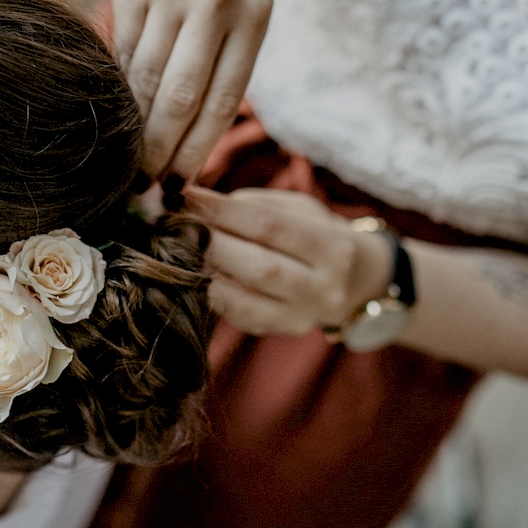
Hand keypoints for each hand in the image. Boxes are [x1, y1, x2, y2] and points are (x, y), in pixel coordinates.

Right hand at [108, 0, 272, 177]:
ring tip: (123, 155)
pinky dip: (116, 81)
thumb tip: (194, 120)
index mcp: (255, 12)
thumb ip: (227, 44)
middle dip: (161, 149)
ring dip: (132, 123)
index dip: (199, 148)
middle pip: (181, 97)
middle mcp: (217, 3)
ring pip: (145, 77)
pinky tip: (109, 105)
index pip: (224, 99)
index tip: (180, 183)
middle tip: (143, 184)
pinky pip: (122, 46)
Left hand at [187, 187, 393, 335]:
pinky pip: (240, 318)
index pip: (269, 226)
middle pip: (259, 267)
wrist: (353, 280)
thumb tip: (198, 204)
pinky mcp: (283, 331)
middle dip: (210, 243)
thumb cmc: (314, 233)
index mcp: (332, 246)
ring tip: (179, 250)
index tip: (185, 196)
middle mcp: (323, 287)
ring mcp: (304, 316)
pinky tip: (195, 275)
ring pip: (246, 300)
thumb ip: (254, 206)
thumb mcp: (298, 209)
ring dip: (205, 273)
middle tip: (174, 224)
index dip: (222, 211)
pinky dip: (213, 295)